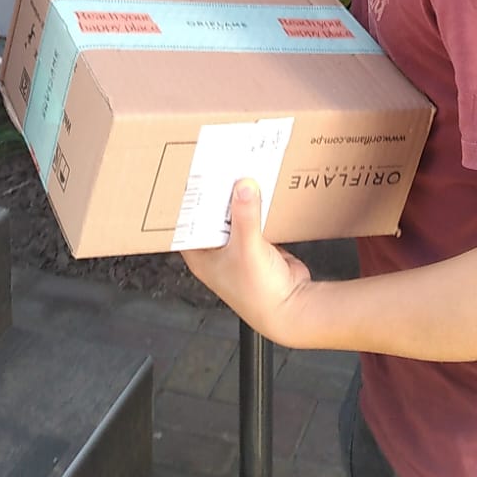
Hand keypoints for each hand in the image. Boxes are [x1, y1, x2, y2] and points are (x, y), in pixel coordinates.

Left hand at [181, 178, 313, 345]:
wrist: (291, 307)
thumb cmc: (259, 294)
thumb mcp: (247, 248)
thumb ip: (245, 215)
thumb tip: (243, 187)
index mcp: (201, 256)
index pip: (185, 222)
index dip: (186, 200)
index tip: (192, 176)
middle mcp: (216, 252)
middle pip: (211, 215)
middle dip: (216, 194)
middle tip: (219, 169)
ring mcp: (238, 248)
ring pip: (233, 216)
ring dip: (238, 200)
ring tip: (240, 174)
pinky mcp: (258, 245)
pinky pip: (254, 219)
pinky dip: (257, 207)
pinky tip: (261, 192)